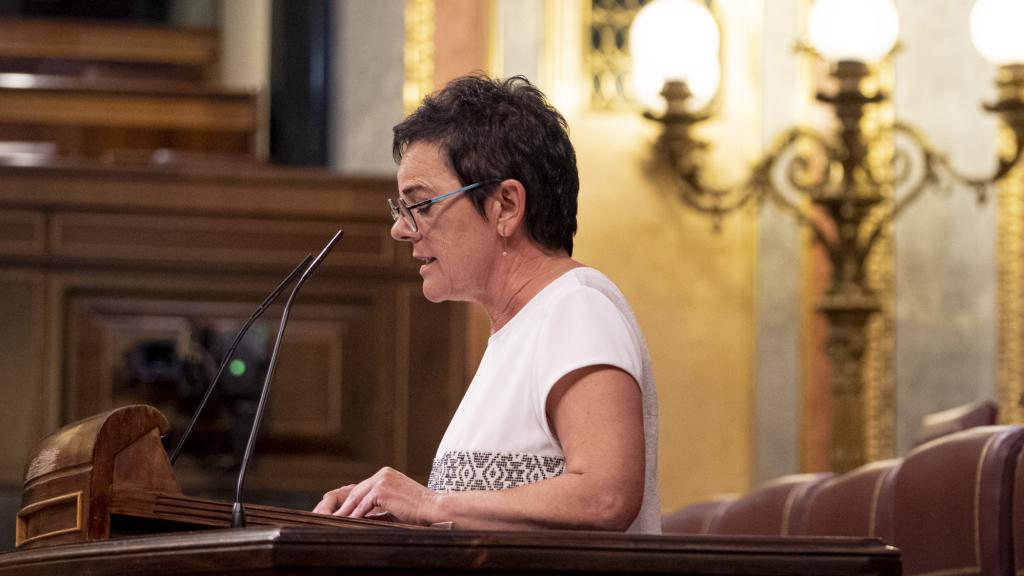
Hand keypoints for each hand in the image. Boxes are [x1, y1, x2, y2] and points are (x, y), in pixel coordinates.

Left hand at [312, 467, 438, 525]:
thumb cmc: (419, 511)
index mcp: (386, 474)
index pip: (362, 488)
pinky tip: (348, 524)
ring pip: (356, 498)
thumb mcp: (395, 505)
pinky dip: (354, 516)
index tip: (339, 512)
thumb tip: (362, 517)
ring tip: (334, 523)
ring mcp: (381, 480)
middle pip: (355, 491)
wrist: (434, 509)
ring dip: (345, 513)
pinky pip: (362, 505)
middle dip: (342, 506)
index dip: (349, 501)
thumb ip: (379, 507)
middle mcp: (383, 473)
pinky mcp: (381, 489)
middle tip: (330, 518)